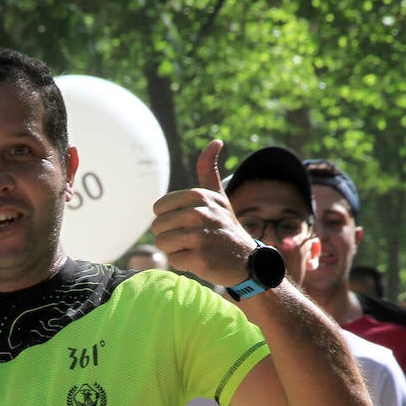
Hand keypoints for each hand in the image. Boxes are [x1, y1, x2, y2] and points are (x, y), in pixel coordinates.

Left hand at [149, 139, 255, 286]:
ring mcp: (200, 236)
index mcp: (198, 196)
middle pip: (158, 227)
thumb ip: (209, 170)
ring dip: (175, 249)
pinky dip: (184, 263)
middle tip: (192, 238)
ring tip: (194, 248)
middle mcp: (199, 213)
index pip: (158, 208)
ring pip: (162, 243)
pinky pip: (174, 260)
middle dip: (170, 235)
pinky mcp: (200, 258)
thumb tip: (215, 141)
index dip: (169, 218)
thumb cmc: (225, 226)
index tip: (188, 222)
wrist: (247, 259)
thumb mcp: (218, 196)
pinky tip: (200, 260)